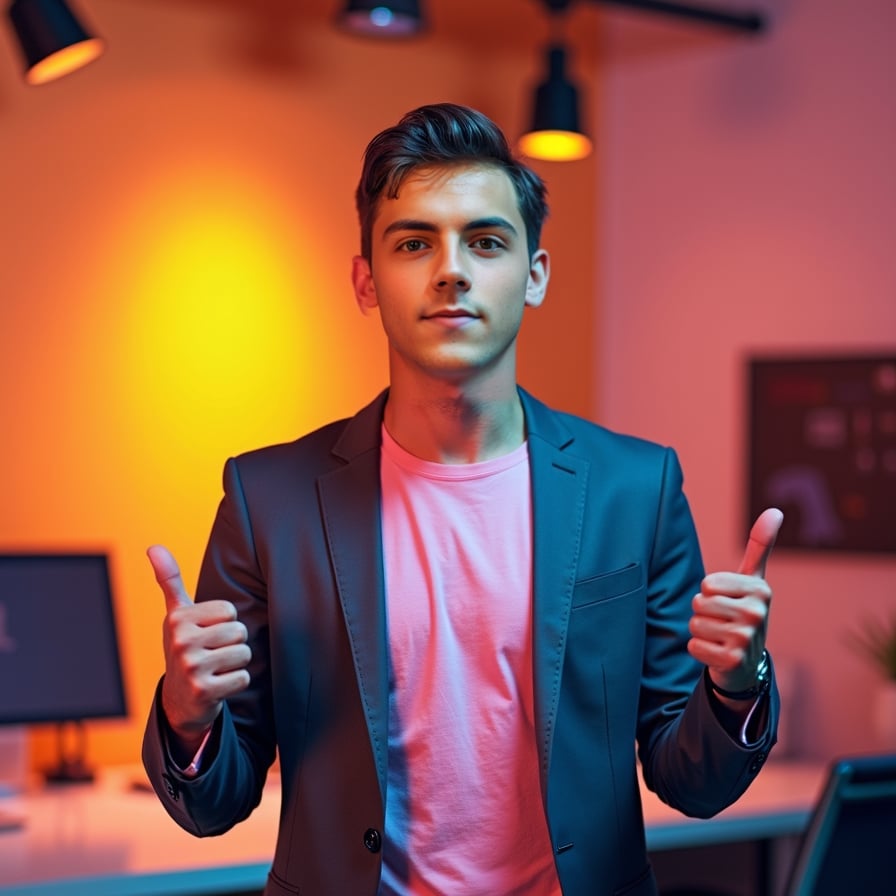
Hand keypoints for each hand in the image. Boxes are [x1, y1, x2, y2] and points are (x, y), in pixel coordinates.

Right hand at [147, 545, 251, 750]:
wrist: (179, 699)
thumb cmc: (184, 648)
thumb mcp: (177, 614)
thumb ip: (170, 580)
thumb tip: (154, 547)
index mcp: (178, 618)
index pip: (230, 611)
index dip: (225, 623)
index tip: (206, 634)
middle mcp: (181, 641)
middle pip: (240, 632)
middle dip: (232, 644)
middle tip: (212, 654)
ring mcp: (191, 667)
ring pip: (244, 654)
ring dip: (235, 664)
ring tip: (215, 668)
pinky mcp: (204, 691)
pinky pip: (243, 677)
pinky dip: (236, 683)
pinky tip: (217, 685)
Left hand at [687, 508, 783, 692]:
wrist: (747, 662)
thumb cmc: (744, 611)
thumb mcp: (752, 578)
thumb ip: (760, 545)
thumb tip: (776, 510)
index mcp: (760, 590)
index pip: (707, 583)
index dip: (710, 592)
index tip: (728, 601)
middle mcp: (757, 614)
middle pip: (699, 602)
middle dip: (703, 612)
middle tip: (723, 621)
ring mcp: (746, 639)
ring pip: (694, 624)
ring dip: (701, 631)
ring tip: (720, 636)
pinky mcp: (733, 661)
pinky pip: (693, 646)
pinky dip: (700, 650)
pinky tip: (718, 653)